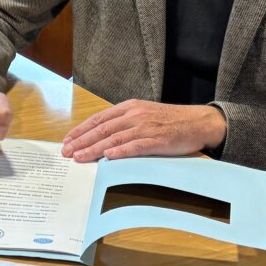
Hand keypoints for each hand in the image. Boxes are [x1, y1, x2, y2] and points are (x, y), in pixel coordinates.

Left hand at [61, 100, 226, 162]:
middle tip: (66, 152)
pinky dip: (120, 151)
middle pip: (102, 129)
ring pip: (114, 138)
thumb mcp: (144, 115)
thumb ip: (124, 123)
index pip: (99, 119)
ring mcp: (146, 127)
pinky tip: (108, 157)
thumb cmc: (170, 121)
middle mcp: (135, 115)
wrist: (198, 122)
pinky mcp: (158, 140)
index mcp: (129, 108)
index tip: (67, 140)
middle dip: (82, 141)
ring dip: (94, 149)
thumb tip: (102, 137)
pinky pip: (135, 146)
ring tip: (79, 157)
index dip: (81, 130)